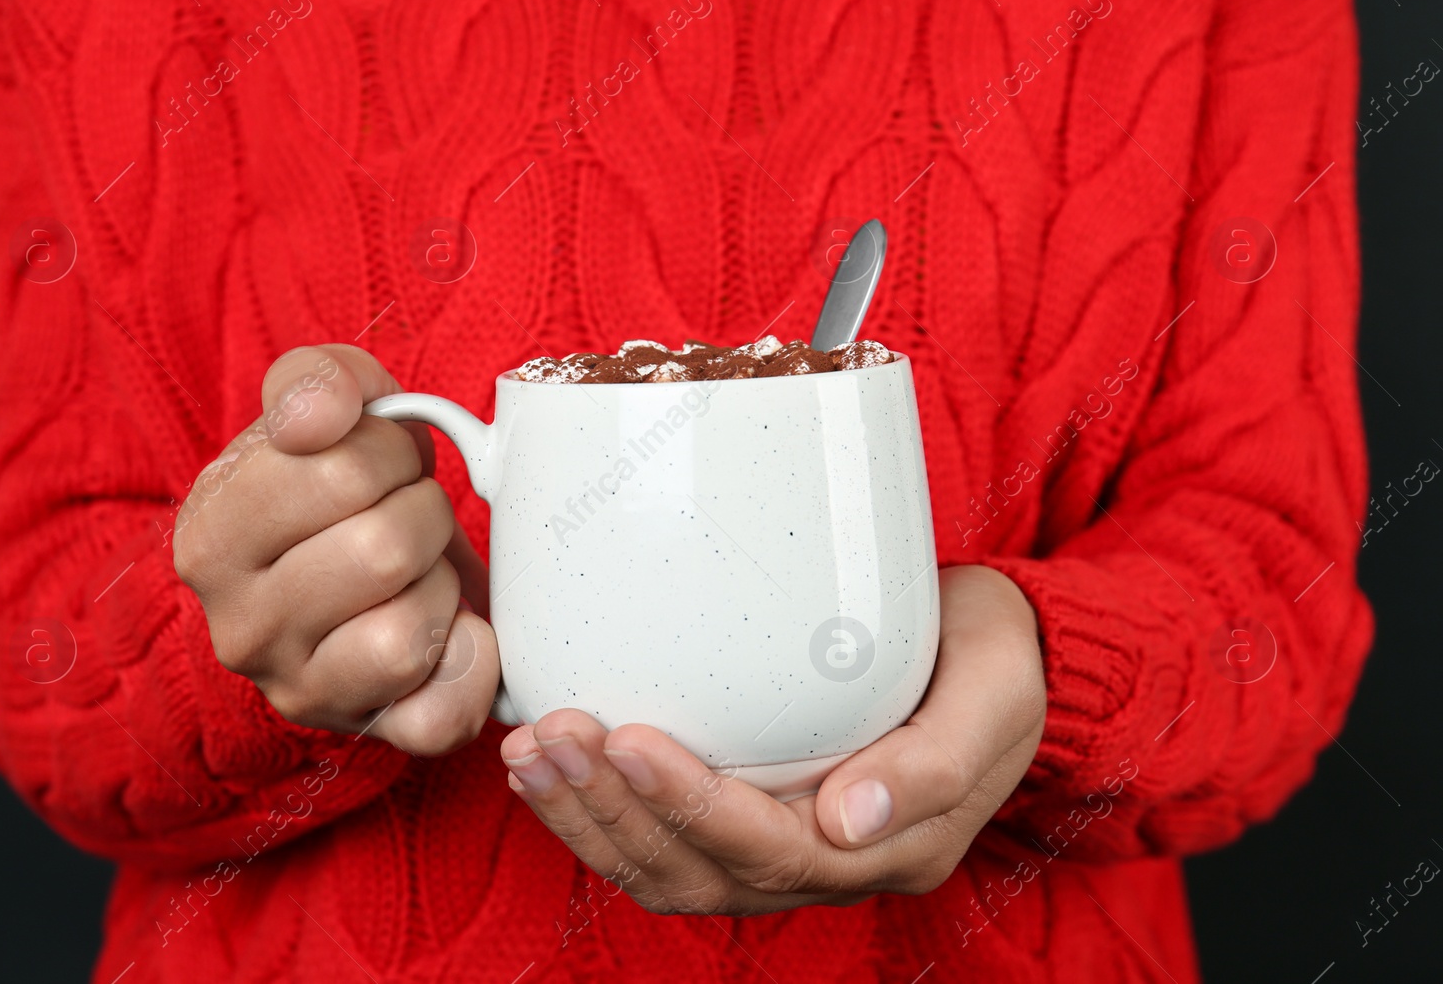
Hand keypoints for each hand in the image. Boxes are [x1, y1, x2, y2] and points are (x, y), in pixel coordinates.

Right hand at [174, 344, 497, 753]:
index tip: (381, 462)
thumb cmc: (344, 487)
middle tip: (410, 514)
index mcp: (211, 536)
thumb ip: (318, 379)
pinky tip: (453, 630)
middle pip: (384, 551)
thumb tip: (323, 414)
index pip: (337, 470)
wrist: (364, 573)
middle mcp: (240, 630)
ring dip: (440, 586)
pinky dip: (470, 663)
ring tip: (421, 571)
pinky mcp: (368, 734)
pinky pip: (440, 714)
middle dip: (424, 514)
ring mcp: (301, 693)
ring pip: (408, 636)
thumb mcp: (327, 411)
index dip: (388, 452)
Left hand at [497, 565, 1044, 913]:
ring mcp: (780, 846)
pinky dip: (597, 809)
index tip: (630, 739)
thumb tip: (848, 822)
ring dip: (589, 816)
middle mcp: (826, 864)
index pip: (773, 852)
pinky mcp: (746, 812)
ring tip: (533, 750)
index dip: (694, 807)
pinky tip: (550, 765)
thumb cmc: (990, 664)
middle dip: (615, 810)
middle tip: (555, 738)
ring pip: (665, 869)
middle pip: (700, 873)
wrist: (991, 654)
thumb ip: (935, 765)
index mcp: (889, 848)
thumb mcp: (994, 697)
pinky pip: (659, 841)